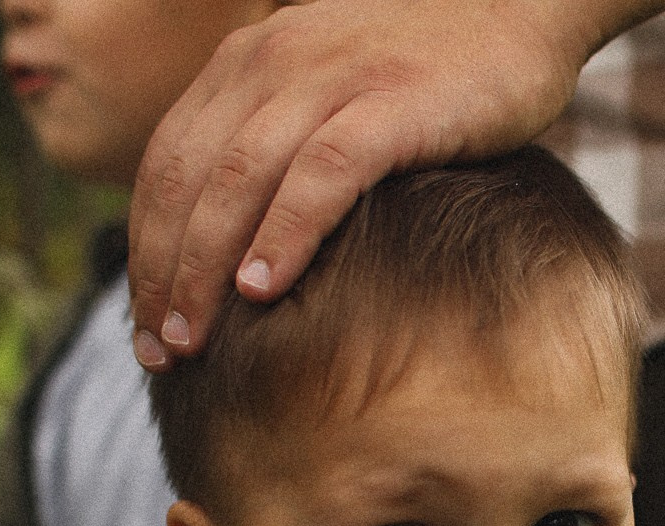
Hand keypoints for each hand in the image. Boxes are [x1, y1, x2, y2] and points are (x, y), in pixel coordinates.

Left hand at [126, 0, 664, 369]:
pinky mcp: (391, 101)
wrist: (522, 13)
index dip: (144, 250)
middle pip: (187, 179)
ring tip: (195, 339)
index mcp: (247, 63)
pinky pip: (319, 174)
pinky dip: (283, 233)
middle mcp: (272, 60)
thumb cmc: (433, 79)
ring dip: (205, 267)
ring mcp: (331, 76)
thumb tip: (239, 250)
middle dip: (163, 273)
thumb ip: (281, 149)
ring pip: (237, 180)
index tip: (142, 327)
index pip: (165, 166)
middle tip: (158, 353)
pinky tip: (263, 290)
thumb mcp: (333, 99)